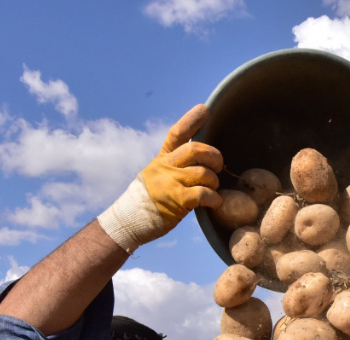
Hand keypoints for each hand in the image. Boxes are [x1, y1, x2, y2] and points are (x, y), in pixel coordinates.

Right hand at [98, 105, 224, 252]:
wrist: (131, 219)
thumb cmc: (149, 198)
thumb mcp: (157, 174)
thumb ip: (175, 164)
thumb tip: (200, 158)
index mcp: (162, 158)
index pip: (177, 133)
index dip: (191, 120)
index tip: (205, 109)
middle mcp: (166, 167)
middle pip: (196, 150)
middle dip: (214, 157)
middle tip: (218, 167)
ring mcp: (170, 183)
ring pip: (203, 173)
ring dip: (214, 182)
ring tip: (212, 190)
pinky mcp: (177, 201)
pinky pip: (203, 193)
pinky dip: (214, 198)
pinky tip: (215, 202)